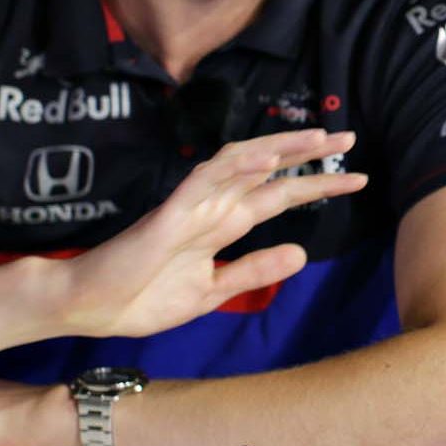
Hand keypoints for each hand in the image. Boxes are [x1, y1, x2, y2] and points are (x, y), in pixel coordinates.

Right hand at [63, 129, 367, 337]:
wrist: (87, 308)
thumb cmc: (141, 297)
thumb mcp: (212, 292)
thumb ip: (253, 271)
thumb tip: (302, 254)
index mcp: (223, 226)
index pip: (279, 197)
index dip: (317, 186)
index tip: (357, 178)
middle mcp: (212, 208)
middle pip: (268, 172)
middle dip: (309, 156)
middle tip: (350, 139)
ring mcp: (191, 207)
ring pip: (241, 164)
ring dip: (280, 148)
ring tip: (318, 137)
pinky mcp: (168, 215)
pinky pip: (204, 181)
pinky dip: (236, 166)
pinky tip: (266, 157)